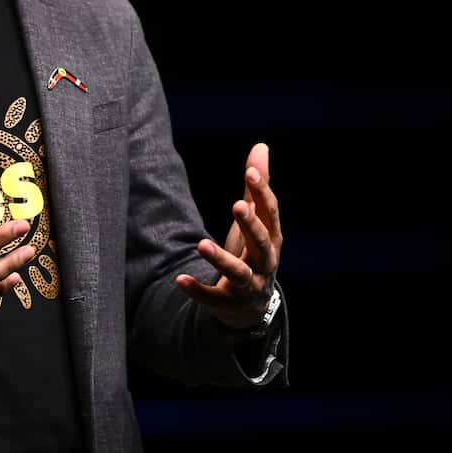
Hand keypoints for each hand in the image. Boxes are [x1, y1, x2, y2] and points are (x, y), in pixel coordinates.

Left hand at [174, 143, 281, 330]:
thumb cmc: (252, 252)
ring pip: (239, 273)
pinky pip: (213, 297)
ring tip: (201, 244)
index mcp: (272, 239)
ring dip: (221, 259)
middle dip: (250, 225)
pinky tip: (179, 279)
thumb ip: (256, 187)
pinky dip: (197, 290)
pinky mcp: (228, 302)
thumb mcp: (255, 221)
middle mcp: (265, 262)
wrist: (251, 305)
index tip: (250, 171)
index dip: (263, 192)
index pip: (271, 213)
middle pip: (262, 243)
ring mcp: (249, 285)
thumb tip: (261, 146)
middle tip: (236, 205)